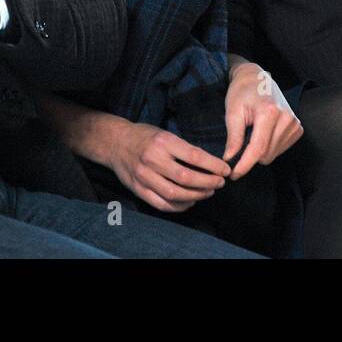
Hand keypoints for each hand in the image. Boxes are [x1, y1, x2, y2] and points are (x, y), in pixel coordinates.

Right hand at [108, 122, 230, 212]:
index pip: (194, 156)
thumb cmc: (145, 137)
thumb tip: (210, 164)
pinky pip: (162, 204)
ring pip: (175, 194)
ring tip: (208, 192)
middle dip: (208, 183)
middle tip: (220, 183)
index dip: (213, 166)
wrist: (115, 142)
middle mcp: (153, 159)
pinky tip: (190, 202)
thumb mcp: (165, 134)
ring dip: (196, 196)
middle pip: (186, 178)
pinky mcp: (138, 189)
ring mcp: (144, 176)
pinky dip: (179, 206)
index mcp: (163, 142)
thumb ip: (184, 148)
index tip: (225, 170)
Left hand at [222, 61, 302, 178]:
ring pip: (272, 154)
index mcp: (270, 112)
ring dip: (259, 152)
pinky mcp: (298, 128)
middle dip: (250, 156)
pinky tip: (263, 133)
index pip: (257, 149)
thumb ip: (233, 137)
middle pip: (265, 155)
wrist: (257, 78)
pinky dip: (269, 147)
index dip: (244, 165)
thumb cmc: (242, 92)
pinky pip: (280, 149)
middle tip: (238, 144)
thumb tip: (230, 160)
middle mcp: (286, 118)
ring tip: (252, 133)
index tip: (233, 175)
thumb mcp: (232, 112)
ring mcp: (295, 123)